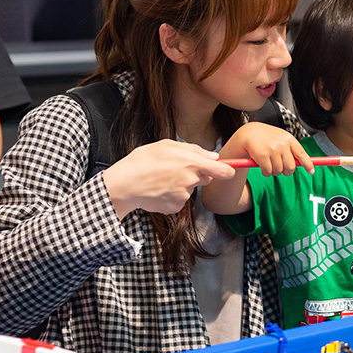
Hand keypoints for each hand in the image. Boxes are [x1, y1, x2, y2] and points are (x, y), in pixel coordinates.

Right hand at [102, 139, 236, 218]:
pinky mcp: (175, 207)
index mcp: (191, 163)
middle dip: (198, 174)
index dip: (228, 170)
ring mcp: (184, 196)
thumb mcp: (167, 145)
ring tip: (161, 178)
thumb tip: (213, 155)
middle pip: (206, 179)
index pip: (223, 171)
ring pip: (191, 189)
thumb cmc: (142, 161)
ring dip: (182, 184)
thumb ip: (194, 150)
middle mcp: (191, 181)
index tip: (229, 170)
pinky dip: (172, 195)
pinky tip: (158, 189)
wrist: (123, 185)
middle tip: (177, 169)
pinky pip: (180, 200)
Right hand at [225, 122, 313, 176]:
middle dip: (285, 171)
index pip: (301, 154)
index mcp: (289, 139)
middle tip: (280, 169)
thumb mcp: (281, 139)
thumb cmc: (267, 138)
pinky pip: (268, 172)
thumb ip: (291, 150)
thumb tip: (303, 164)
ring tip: (268, 163)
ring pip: (278, 171)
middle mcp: (282, 144)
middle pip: (291, 167)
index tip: (311, 171)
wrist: (248, 133)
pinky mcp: (262, 155)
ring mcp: (272, 149)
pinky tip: (262, 165)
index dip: (308, 164)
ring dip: (273, 171)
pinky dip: (265, 172)